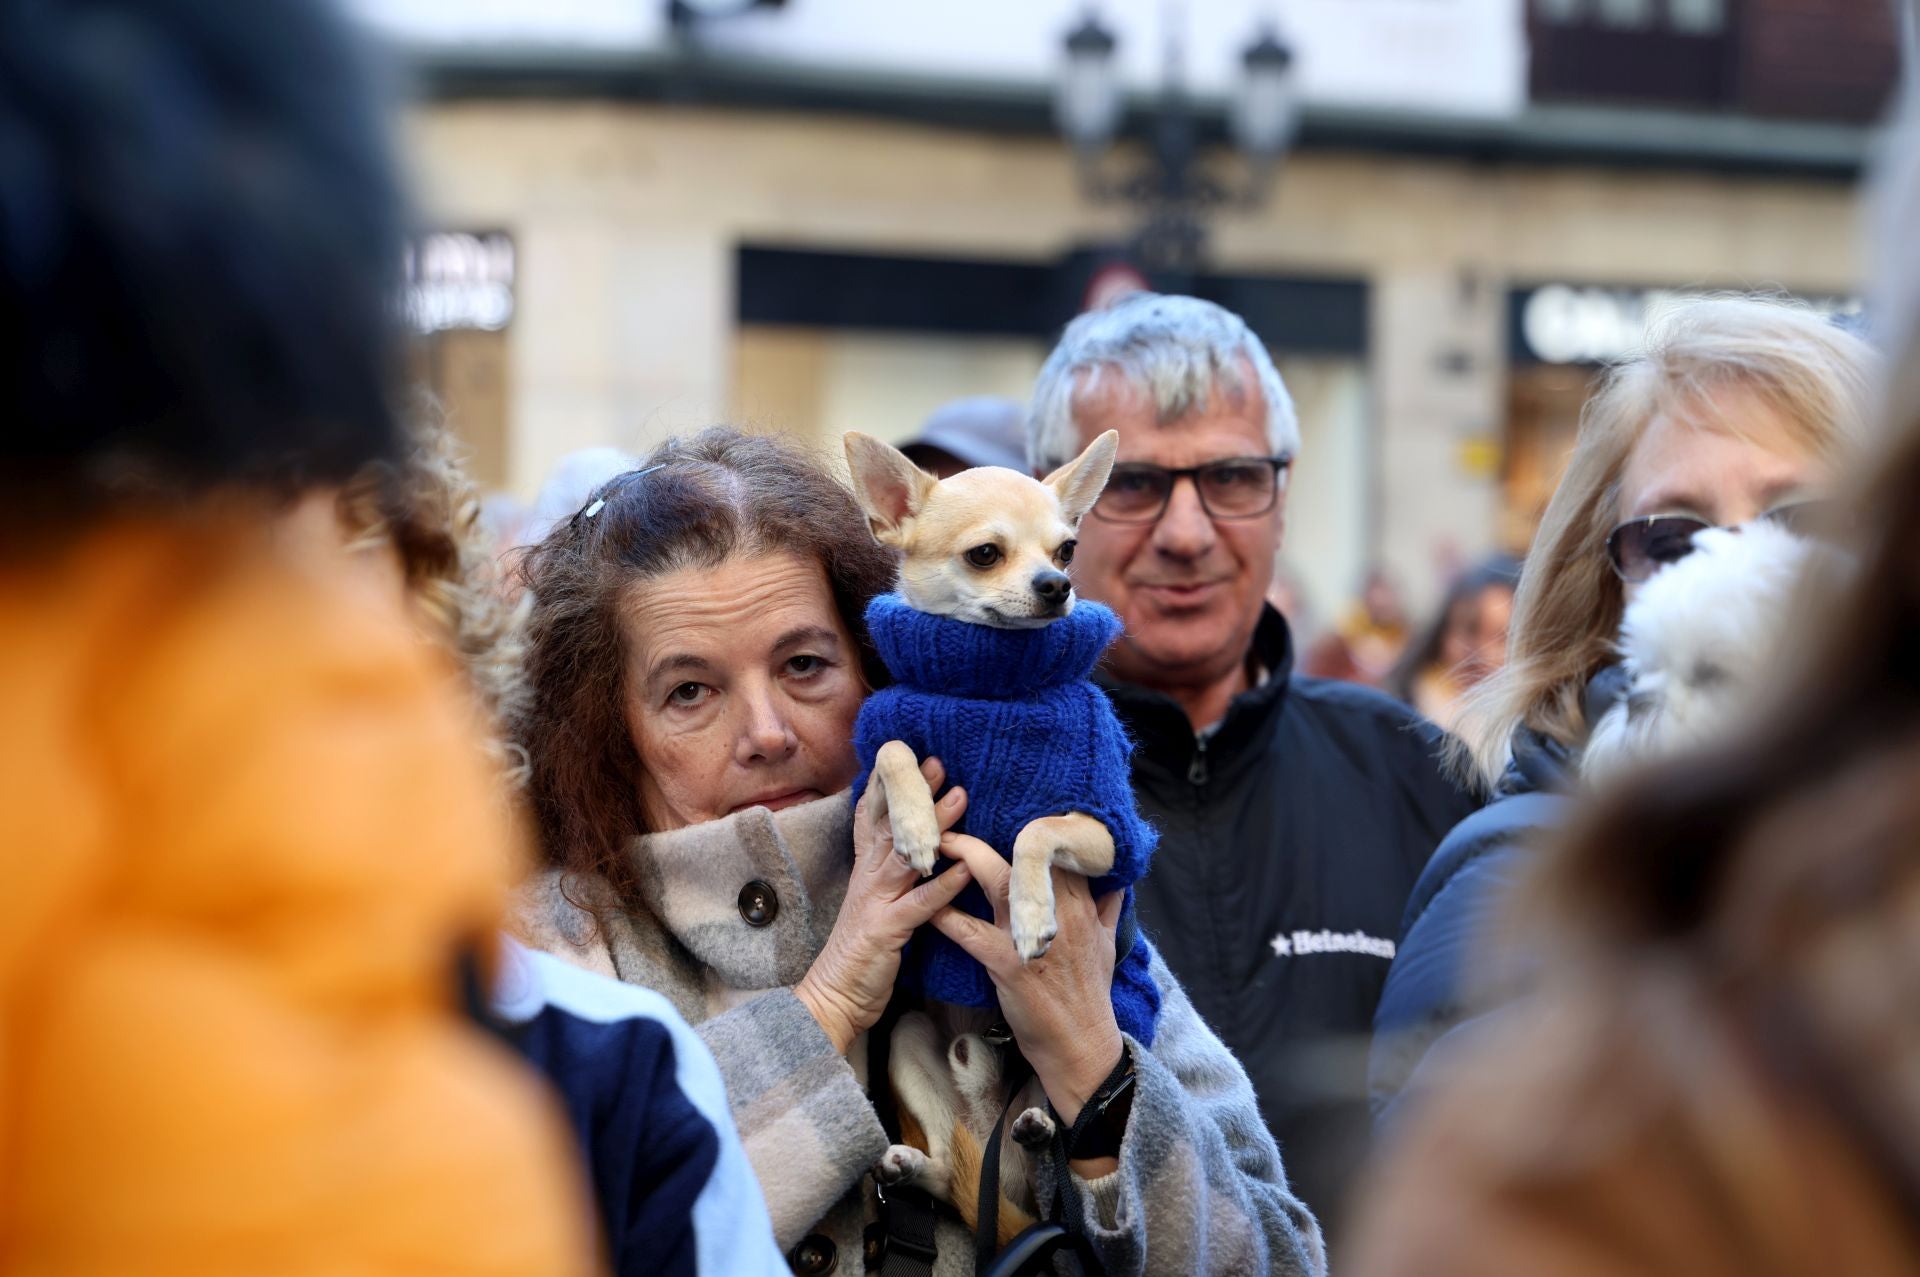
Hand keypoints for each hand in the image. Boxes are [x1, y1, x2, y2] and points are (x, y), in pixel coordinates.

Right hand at [794, 756, 970, 1054]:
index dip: (887, 788)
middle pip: (892, 826)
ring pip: (906, 855)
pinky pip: (918, 904)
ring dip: (934, 825)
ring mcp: (874, 902)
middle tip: (937, 762)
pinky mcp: (886, 930)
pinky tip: (962, 869)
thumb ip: (889, 878)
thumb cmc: (860, 956)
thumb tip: (909, 851)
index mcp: (866, 873)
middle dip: (914, 792)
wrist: (833, 998)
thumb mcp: (872, 907)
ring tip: (961, 797)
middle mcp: (868, 880)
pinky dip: (941, 885)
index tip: (905, 758)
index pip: (872, 820)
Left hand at [929, 832, 1125, 1128]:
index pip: (1054, 848)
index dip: (1028, 826)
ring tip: (935, 842)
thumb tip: (1115, 880)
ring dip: (962, 856)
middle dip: (988, 828)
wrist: (1081, 1047)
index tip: (1002, 807)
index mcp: (1080, 903)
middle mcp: (1059, 911)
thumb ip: (1107, 907)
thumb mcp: (1107, 945)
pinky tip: (927, 905)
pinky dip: (946, 916)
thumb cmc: (1090, 995)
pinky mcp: (1010, 965)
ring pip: (997, 879)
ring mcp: (1033, 935)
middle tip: (956, 813)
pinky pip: (970, 932)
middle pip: (1023, 853)